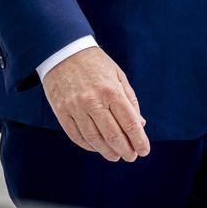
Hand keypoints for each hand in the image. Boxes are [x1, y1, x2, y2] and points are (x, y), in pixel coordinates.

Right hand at [43, 47, 149, 162]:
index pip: (129, 123)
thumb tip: (140, 125)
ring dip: (107, 152)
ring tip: (116, 155)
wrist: (64, 51)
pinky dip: (89, 146)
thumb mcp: (118, 75)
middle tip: (131, 156)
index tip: (144, 151)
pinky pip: (77, 137)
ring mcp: (76, 108)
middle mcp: (93, 101)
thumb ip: (130, 100)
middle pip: (113, 136)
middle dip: (125, 150)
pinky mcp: (62, 112)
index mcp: (111, 90)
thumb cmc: (95, 64)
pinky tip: (97, 147)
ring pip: (95, 140)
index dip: (139, 140)